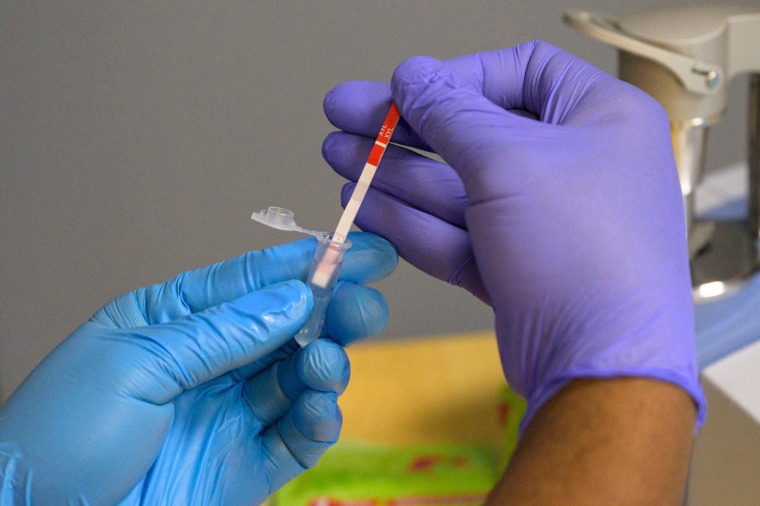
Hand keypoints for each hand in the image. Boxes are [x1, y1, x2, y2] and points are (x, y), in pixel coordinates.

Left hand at [0, 233, 396, 504]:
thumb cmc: (61, 436)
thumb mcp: (135, 365)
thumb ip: (221, 333)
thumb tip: (295, 298)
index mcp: (172, 321)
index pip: (248, 283)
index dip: (304, 263)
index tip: (355, 248)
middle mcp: (209, 363)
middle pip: (286, 328)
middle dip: (331, 310)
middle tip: (367, 302)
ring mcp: (230, 414)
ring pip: (299, 378)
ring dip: (325, 365)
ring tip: (323, 362)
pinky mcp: (245, 464)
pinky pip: (297, 437)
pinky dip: (318, 420)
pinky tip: (318, 409)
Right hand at [322, 41, 704, 427]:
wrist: (598, 365)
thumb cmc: (579, 249)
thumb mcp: (506, 160)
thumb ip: (449, 112)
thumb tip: (412, 75)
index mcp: (600, 118)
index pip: (519, 71)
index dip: (455, 76)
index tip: (402, 88)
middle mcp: (574, 165)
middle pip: (474, 131)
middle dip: (404, 127)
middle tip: (344, 115)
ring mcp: (541, 221)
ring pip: (457, 187)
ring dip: (394, 172)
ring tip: (339, 156)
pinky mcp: (513, 267)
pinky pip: (456, 233)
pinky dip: (409, 220)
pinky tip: (363, 204)